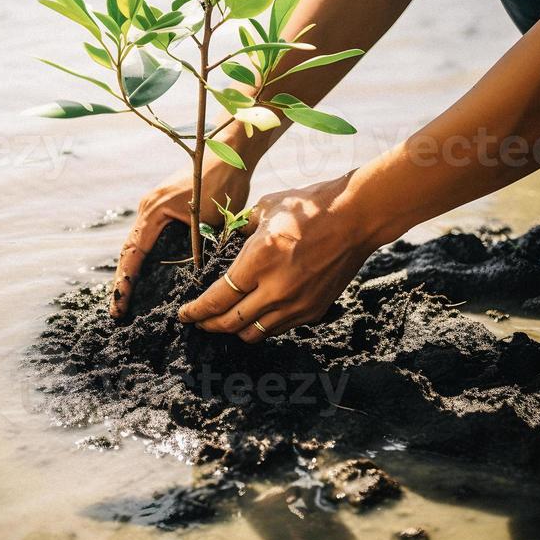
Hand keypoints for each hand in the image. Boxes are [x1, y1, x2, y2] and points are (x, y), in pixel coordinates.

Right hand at [110, 159, 250, 316]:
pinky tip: (148, 275)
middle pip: (129, 251)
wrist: (229, 152)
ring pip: (137, 244)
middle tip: (118, 311)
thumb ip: (198, 247)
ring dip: (132, 270)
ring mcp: (154, 206)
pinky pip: (148, 237)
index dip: (125, 282)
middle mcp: (148, 208)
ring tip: (127, 299)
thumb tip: (194, 280)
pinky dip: (144, 257)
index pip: (133, 254)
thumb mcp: (211, 220)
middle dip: (123, 282)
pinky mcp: (164, 206)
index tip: (119, 307)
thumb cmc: (222, 182)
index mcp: (154, 211)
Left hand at [178, 174, 376, 342]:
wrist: (356, 218)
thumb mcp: (266, 209)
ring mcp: (297, 304)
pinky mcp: (314, 310)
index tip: (184, 314)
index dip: (196, 311)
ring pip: (254, 333)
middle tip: (198, 322)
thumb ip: (241, 229)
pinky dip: (262, 325)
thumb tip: (225, 241)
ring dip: (235, 329)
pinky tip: (256, 313)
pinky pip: (279, 328)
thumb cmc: (310, 207)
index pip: (217, 299)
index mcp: (258, 260)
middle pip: (230, 323)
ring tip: (225, 320)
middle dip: (209, 325)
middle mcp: (276, 288)